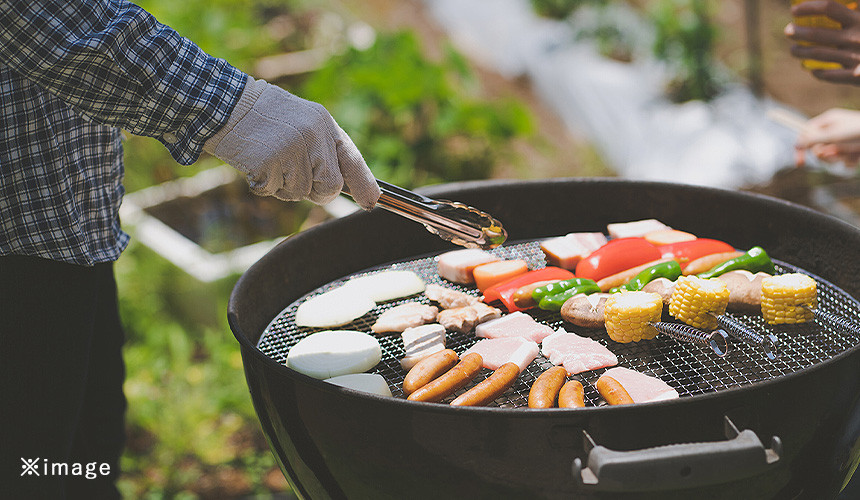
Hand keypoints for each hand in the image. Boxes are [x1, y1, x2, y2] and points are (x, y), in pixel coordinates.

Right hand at [204, 76, 379, 209]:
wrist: (226, 104)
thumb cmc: (265, 119)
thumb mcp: (303, 123)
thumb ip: (322, 149)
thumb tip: (339, 185)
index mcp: (325, 124)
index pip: (352, 159)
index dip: (364, 184)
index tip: (372, 203)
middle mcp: (314, 135)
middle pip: (331, 186)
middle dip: (316, 192)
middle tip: (295, 177)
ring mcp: (292, 149)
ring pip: (301, 193)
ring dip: (285, 187)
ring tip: (270, 160)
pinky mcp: (270, 162)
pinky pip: (275, 191)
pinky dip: (264, 186)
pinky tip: (256, 163)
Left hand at [784, 1, 859, 84]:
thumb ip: (856, 9)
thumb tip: (844, 4)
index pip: (831, 8)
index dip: (811, 7)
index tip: (794, 9)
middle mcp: (857, 38)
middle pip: (820, 33)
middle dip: (800, 32)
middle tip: (787, 30)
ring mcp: (856, 57)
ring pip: (821, 55)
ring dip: (803, 52)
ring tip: (793, 50)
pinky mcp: (857, 76)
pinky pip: (833, 75)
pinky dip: (821, 73)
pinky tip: (813, 70)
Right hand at [796, 108, 859, 166]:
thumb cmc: (858, 131)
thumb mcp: (832, 135)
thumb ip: (812, 139)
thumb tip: (797, 144)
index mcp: (828, 120)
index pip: (806, 134)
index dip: (801, 148)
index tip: (800, 163)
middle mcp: (835, 129)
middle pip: (818, 148)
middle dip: (826, 155)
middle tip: (835, 152)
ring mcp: (845, 140)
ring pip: (832, 157)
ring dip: (840, 158)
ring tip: (852, 150)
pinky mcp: (854, 150)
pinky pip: (844, 161)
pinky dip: (850, 161)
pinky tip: (859, 155)